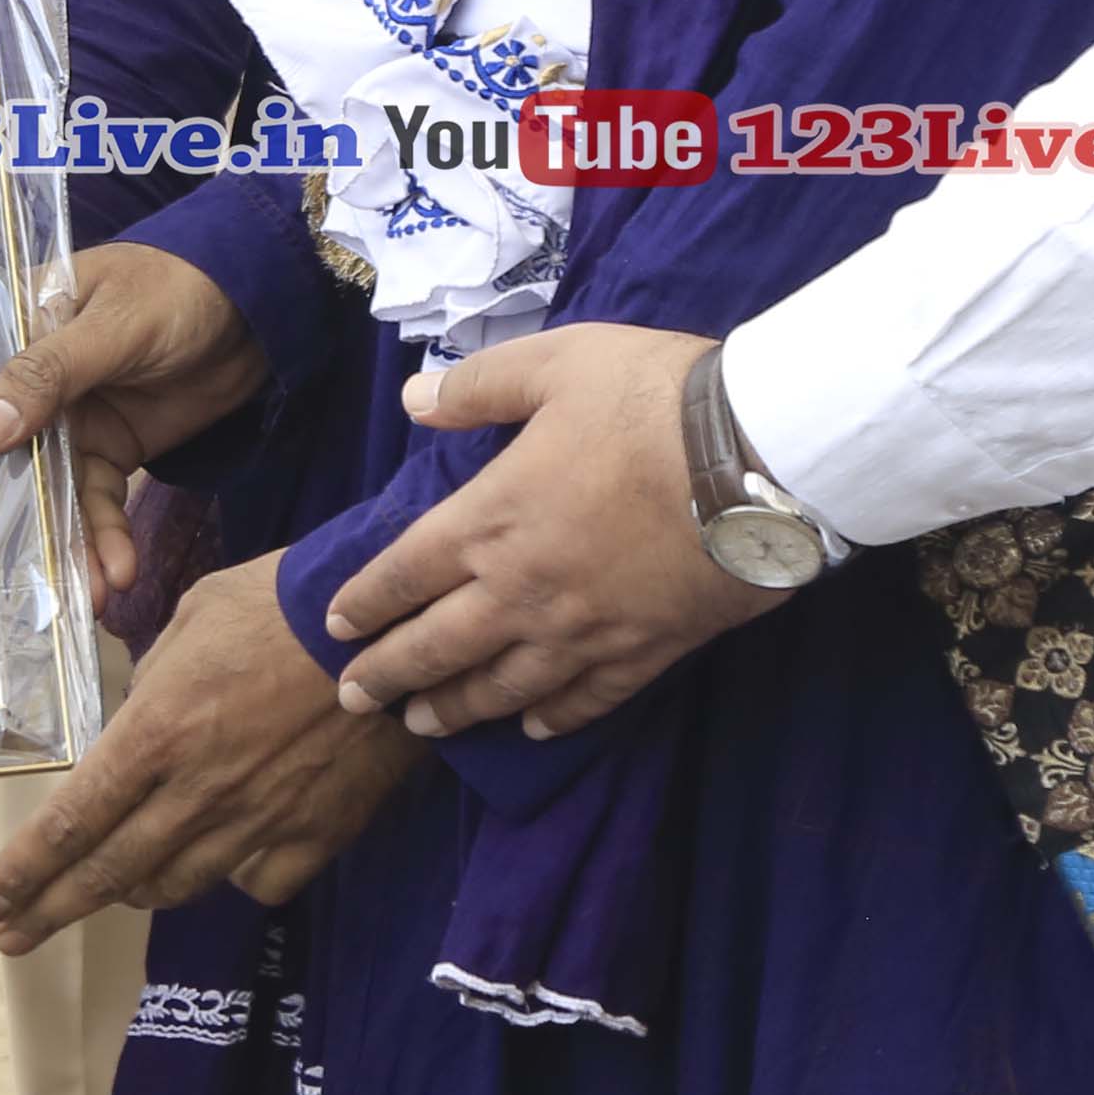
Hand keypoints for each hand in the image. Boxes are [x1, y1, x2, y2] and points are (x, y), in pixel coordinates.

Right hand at [0, 242, 267, 598]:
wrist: (263, 308)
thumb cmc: (180, 288)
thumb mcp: (112, 327)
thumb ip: (48, 376)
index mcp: (18, 327)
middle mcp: (36, 380)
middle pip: (11, 457)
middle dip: (18, 519)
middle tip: (22, 583)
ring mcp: (75, 419)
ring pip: (58, 490)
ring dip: (74, 543)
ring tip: (90, 595)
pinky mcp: (114, 448)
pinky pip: (100, 500)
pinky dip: (108, 538)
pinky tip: (119, 573)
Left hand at [0, 559, 422, 952]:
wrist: (388, 627)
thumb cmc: (282, 601)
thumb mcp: (192, 618)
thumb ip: (153, 681)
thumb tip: (139, 716)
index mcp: (156, 733)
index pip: (71, 822)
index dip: (24, 873)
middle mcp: (196, 793)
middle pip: (108, 873)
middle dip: (50, 911)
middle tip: (11, 938)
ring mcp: (256, 824)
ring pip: (175, 886)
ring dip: (132, 891)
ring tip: (109, 891)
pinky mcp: (312, 838)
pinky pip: (253, 883)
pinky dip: (229, 877)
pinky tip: (223, 861)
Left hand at [319, 322, 776, 740]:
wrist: (757, 459)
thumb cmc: (651, 399)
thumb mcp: (555, 364)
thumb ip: (478, 387)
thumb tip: (413, 400)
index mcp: (491, 520)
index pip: (405, 574)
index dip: (365, 603)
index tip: (336, 626)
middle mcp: (522, 591)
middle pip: (437, 647)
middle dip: (389, 676)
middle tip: (353, 699)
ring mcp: (583, 632)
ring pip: (501, 688)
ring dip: (455, 710)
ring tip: (424, 725)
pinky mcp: (643, 653)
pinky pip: (584, 701)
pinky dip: (550, 720)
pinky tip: (530, 730)